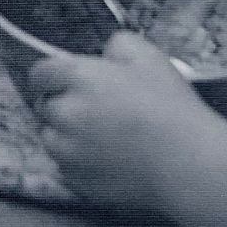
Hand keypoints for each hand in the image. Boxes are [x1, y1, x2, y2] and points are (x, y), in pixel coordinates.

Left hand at [25, 35, 226, 212]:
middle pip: (44, 106)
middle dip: (62, 105)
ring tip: (102, 136)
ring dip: (67, 135)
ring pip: (52, 139)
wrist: (187, 162)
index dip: (52, 76)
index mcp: (76, 79)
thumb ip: (117, 45)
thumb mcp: (148, 56)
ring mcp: (67, 152)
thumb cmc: (169, 106)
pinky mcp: (78, 180)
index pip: (39, 73)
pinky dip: (80, 162)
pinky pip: (67, 167)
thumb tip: (104, 54)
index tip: (67, 81)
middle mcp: (63, 114)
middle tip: (95, 109)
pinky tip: (109, 158)